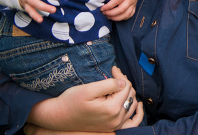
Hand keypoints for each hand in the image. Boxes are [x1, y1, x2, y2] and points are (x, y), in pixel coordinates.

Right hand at [27, 66, 141, 131]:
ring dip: (128, 93)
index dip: (120, 75)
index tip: (113, 69)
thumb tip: (123, 82)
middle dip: (124, 83)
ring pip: (132, 105)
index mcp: (112, 109)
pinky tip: (138, 104)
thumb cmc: (72, 101)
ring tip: (120, 85)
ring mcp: (115, 126)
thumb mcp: (89, 89)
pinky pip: (133, 123)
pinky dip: (137, 113)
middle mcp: (116, 119)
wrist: (60, 116)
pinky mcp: (113, 128)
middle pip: (130, 95)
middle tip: (114, 75)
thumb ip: (109, 84)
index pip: (126, 86)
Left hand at [101, 0, 139, 20]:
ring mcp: (134, 2)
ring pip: (126, 14)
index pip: (116, 1)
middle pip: (121, 10)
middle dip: (111, 13)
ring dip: (117, 18)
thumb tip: (108, 0)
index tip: (101, 8)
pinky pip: (131, 14)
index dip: (108, 6)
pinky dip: (124, 17)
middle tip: (103, 13)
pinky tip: (117, 17)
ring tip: (108, 17)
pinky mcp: (135, 4)